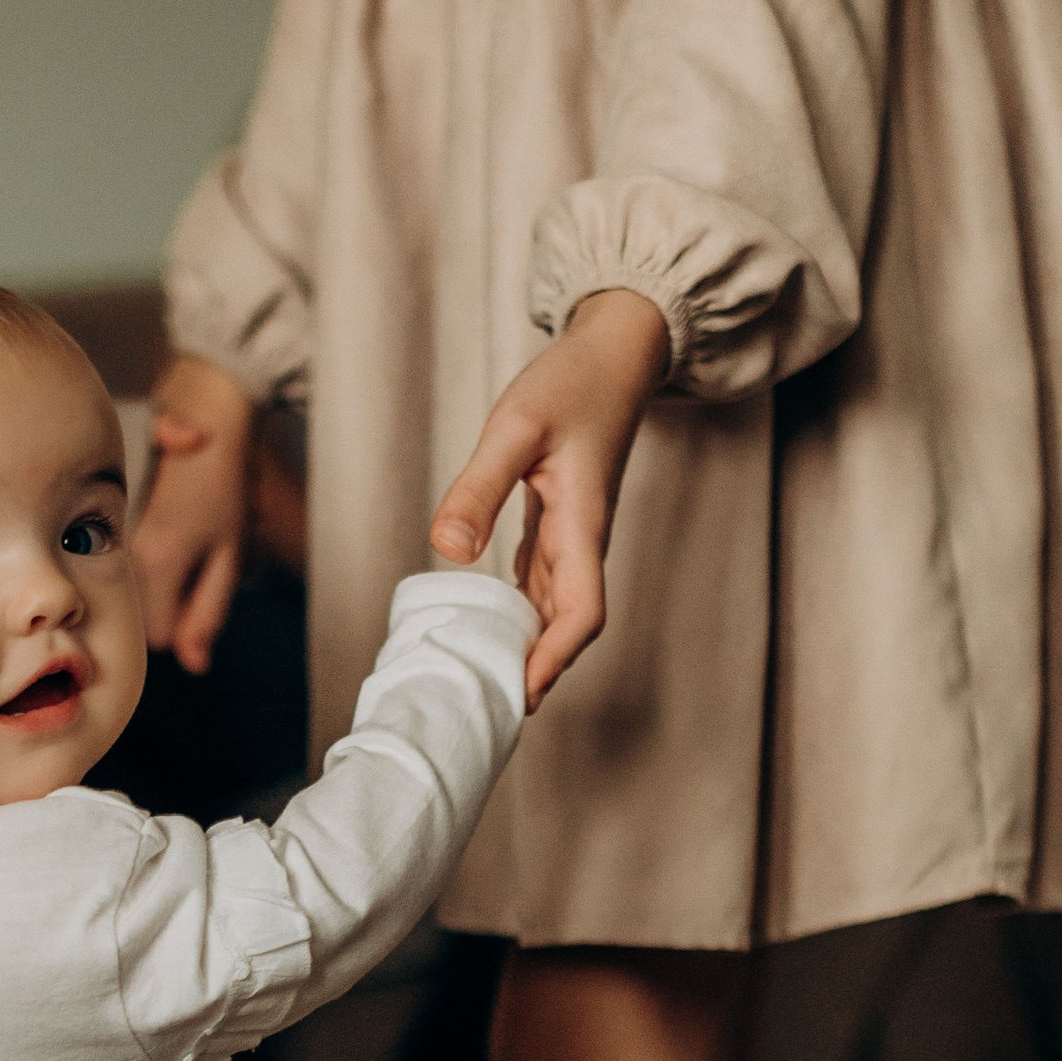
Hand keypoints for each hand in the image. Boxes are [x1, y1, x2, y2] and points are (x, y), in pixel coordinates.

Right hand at [137, 352, 253, 673]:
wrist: (204, 424)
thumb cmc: (223, 488)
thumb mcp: (229, 558)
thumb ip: (208, 613)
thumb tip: (195, 664)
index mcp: (158, 565)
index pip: (159, 638)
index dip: (183, 626)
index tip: (200, 596)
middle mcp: (128, 554)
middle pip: (143, 616)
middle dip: (170, 606)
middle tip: (197, 566)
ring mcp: (115, 538)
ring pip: (134, 594)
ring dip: (158, 584)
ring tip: (184, 545)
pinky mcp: (113, 525)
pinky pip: (126, 569)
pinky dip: (146, 563)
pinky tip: (167, 533)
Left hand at [429, 287, 670, 708]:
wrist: (614, 352)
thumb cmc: (571, 382)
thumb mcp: (515, 426)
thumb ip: (480, 486)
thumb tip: (447, 548)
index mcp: (583, 525)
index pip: (583, 613)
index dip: (555, 659)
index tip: (523, 695)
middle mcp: (584, 539)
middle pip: (570, 624)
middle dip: (538, 669)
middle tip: (489, 708)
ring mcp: (574, 533)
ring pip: (557, 607)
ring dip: (529, 644)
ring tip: (484, 680)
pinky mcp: (561, 521)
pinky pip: (544, 582)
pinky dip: (521, 611)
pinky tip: (489, 623)